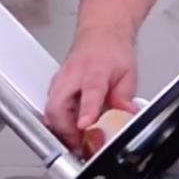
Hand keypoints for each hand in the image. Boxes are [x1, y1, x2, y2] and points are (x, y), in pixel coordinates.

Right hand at [44, 26, 139, 154]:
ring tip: (77, 141)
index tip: (85, 125)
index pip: (89, 92)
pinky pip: (51, 109)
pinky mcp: (55, 87)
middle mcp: (73, 76)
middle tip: (80, 145)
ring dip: (61, 130)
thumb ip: (125, 98)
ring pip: (50, 110)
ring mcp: (60, 81)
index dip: (87, 111)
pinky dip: (59, 123)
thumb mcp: (127, 74)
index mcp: (95, 70)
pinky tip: (71, 129)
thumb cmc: (112, 50)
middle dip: (65, 130)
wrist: (100, 33)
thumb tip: (126, 117)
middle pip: (57, 106)